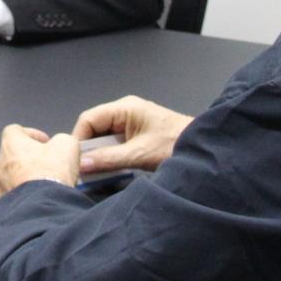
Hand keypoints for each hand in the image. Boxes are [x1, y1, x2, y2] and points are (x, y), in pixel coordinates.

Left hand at [0, 124, 80, 196]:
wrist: (42, 205)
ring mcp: (0, 185)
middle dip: (30, 158)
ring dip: (26, 177)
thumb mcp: (66, 144)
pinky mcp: (4, 203)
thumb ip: (61, 139)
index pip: (14, 130)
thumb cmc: (51, 171)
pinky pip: (15, 195)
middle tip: (48, 163)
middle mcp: (0, 163)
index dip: (32, 134)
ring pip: (12, 176)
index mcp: (11, 144)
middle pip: (13, 155)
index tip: (46, 142)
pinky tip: (40, 197)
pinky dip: (25, 194)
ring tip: (45, 183)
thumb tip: (61, 145)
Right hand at [71, 95, 192, 174]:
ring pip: (104, 138)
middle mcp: (126, 112)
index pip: (88, 119)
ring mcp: (132, 123)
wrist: (205, 150)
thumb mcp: (139, 154)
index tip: (75, 161)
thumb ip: (109, 159)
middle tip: (84, 170)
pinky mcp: (138, 135)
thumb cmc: (176, 144)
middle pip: (95, 129)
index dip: (78, 140)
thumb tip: (82, 165)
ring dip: (100, 154)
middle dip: (89, 149)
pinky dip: (111, 156)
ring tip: (97, 172)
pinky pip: (116, 144)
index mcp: (125, 108)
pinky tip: (111, 169)